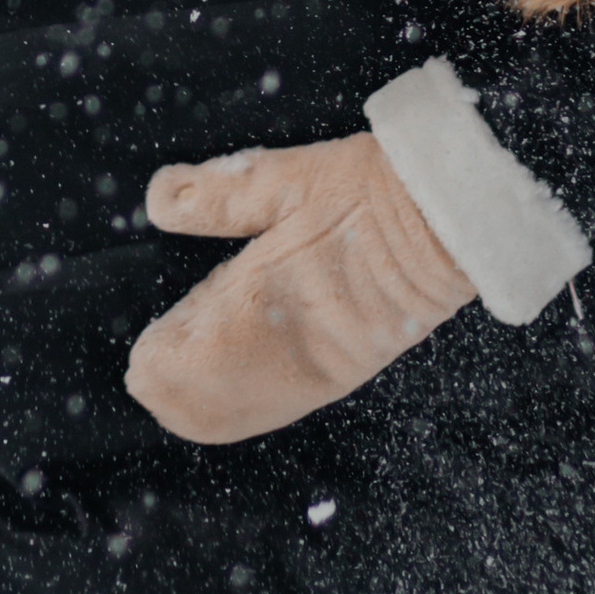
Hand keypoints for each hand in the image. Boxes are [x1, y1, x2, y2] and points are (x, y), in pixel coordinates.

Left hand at [125, 133, 473, 444]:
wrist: (452, 224)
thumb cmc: (373, 192)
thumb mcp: (286, 178)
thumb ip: (217, 195)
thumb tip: (159, 197)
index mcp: (265, 299)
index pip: (188, 358)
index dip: (158, 361)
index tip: (142, 349)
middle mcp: (287, 351)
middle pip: (206, 401)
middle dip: (171, 390)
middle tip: (147, 367)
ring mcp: (317, 372)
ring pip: (239, 415)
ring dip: (199, 405)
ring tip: (173, 383)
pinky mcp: (341, 376)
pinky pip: (275, 409)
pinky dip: (237, 409)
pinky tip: (221, 396)